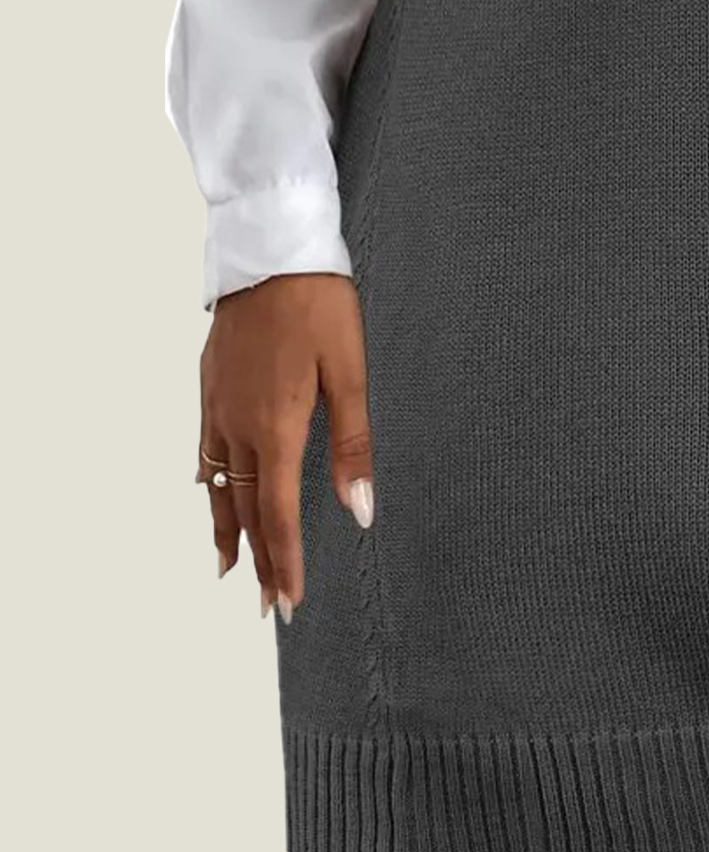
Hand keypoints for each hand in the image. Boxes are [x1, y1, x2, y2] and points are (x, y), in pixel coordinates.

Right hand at [197, 271, 373, 618]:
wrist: (269, 246)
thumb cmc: (319, 303)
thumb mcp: (351, 369)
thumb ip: (355, 443)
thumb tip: (361, 511)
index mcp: (277, 425)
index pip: (277, 513)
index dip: (283, 561)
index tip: (288, 601)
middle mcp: (238, 424)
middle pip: (244, 507)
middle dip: (257, 559)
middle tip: (265, 605)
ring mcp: (217, 403)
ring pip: (217, 483)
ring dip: (226, 528)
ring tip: (230, 568)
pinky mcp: (209, 382)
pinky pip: (203, 447)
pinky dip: (208, 481)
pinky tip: (207, 491)